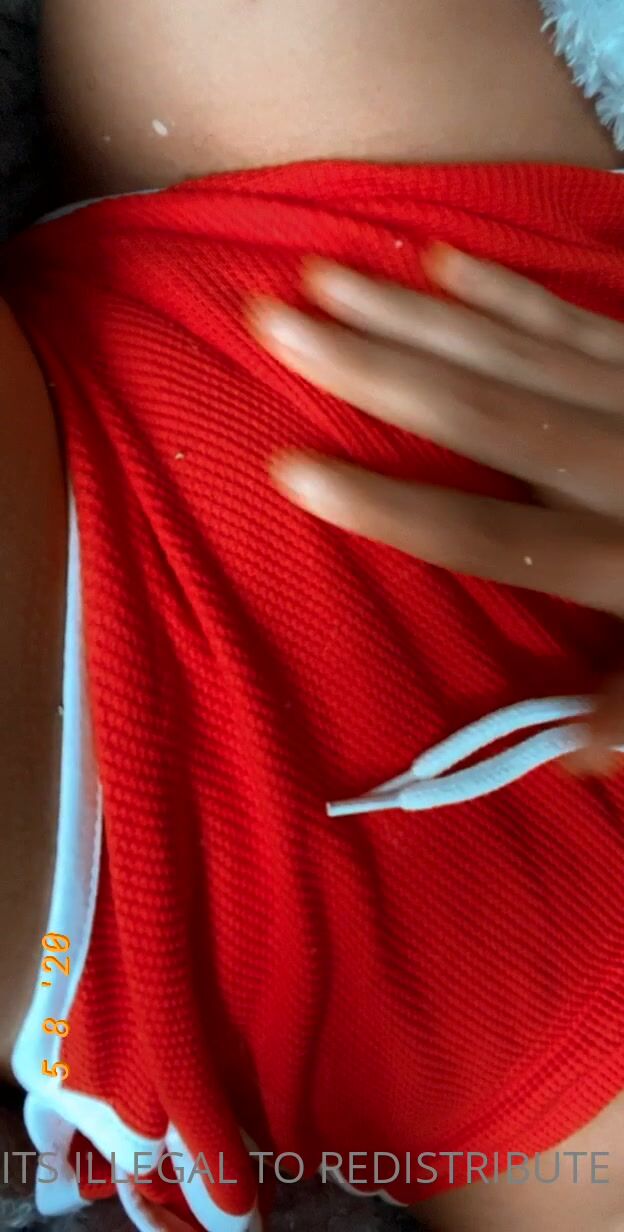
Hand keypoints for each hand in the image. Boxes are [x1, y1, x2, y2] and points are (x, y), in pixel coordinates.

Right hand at [247, 245, 623, 766]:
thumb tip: (558, 756)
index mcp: (622, 561)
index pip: (484, 536)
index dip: (387, 506)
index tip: (289, 469)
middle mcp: (620, 468)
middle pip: (482, 418)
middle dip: (373, 370)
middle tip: (277, 323)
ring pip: (513, 353)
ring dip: (414, 313)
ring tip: (324, 278)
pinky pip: (574, 318)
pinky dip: (506, 293)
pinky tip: (440, 261)